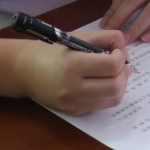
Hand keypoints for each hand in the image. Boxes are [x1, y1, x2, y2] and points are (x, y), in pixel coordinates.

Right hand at [13, 30, 129, 114]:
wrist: (26, 71)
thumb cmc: (51, 50)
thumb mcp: (76, 37)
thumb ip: (104, 37)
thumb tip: (123, 45)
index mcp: (73, 65)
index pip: (111, 66)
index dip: (121, 56)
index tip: (116, 50)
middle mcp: (73, 88)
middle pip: (115, 86)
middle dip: (124, 72)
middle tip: (121, 62)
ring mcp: (74, 103)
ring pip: (113, 99)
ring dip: (121, 84)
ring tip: (116, 72)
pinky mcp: (74, 111)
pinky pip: (102, 105)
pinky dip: (109, 93)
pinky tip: (104, 82)